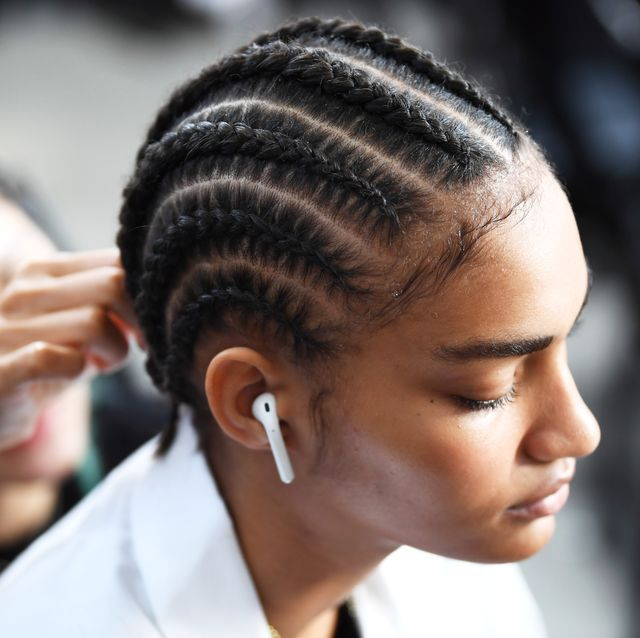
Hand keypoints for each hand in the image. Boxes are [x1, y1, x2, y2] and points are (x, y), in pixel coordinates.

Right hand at [0, 249, 137, 449]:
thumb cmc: (49, 359)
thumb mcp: (82, 323)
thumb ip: (114, 301)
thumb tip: (162, 293)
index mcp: (44, 271)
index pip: (117, 262)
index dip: (147, 294)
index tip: (151, 325)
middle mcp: (23, 292)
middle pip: (113, 284)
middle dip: (141, 320)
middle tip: (139, 346)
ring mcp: (7, 330)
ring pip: (94, 321)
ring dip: (115, 350)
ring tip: (104, 363)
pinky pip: (50, 357)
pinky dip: (76, 369)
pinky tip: (77, 373)